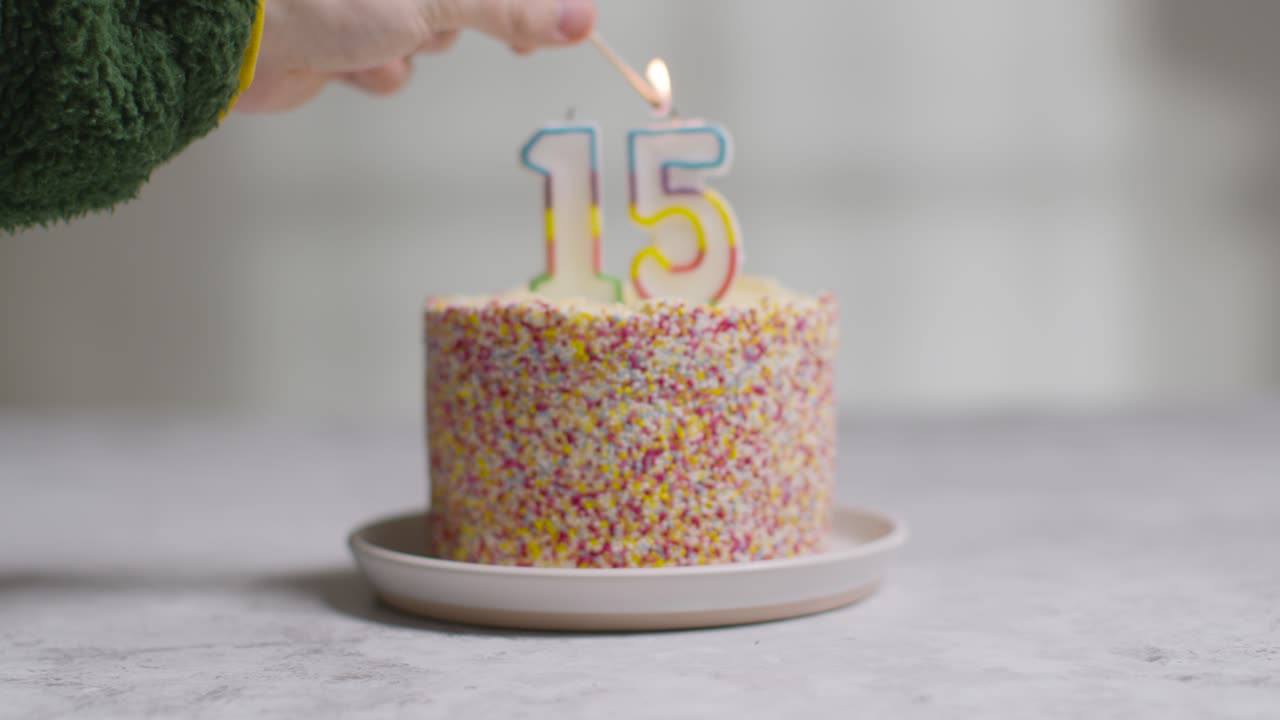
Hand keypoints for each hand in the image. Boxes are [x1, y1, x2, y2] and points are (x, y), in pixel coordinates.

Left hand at [235, 0, 595, 111]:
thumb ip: (511, 5)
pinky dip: (372, 70)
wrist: (231, 35)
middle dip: (451, 19)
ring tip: (366, 38)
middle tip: (425, 25)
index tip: (554, 22)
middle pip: (464, 0)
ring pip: (428, 35)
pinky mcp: (342, 36)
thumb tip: (582, 19)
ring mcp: (366, 0)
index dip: (527, 0)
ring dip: (407, 49)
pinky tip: (341, 59)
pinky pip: (388, 64)